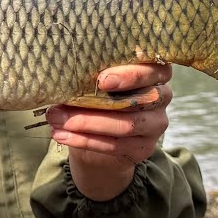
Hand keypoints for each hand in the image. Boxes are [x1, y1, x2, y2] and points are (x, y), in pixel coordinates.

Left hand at [46, 63, 172, 200]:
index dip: (131, 74)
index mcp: (154, 71)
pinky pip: (114, 146)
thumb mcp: (97, 80)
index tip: (101, 79)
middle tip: (70, 100)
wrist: (99, 135)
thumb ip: (92, 74)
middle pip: (143, 99)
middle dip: (105, 102)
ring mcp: (155, 124)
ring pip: (126, 125)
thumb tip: (63, 75)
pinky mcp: (144, 148)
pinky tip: (61, 135)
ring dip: (86, 123)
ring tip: (56, 119)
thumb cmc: (98, 94)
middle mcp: (162, 96)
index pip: (155, 68)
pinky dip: (84, 140)